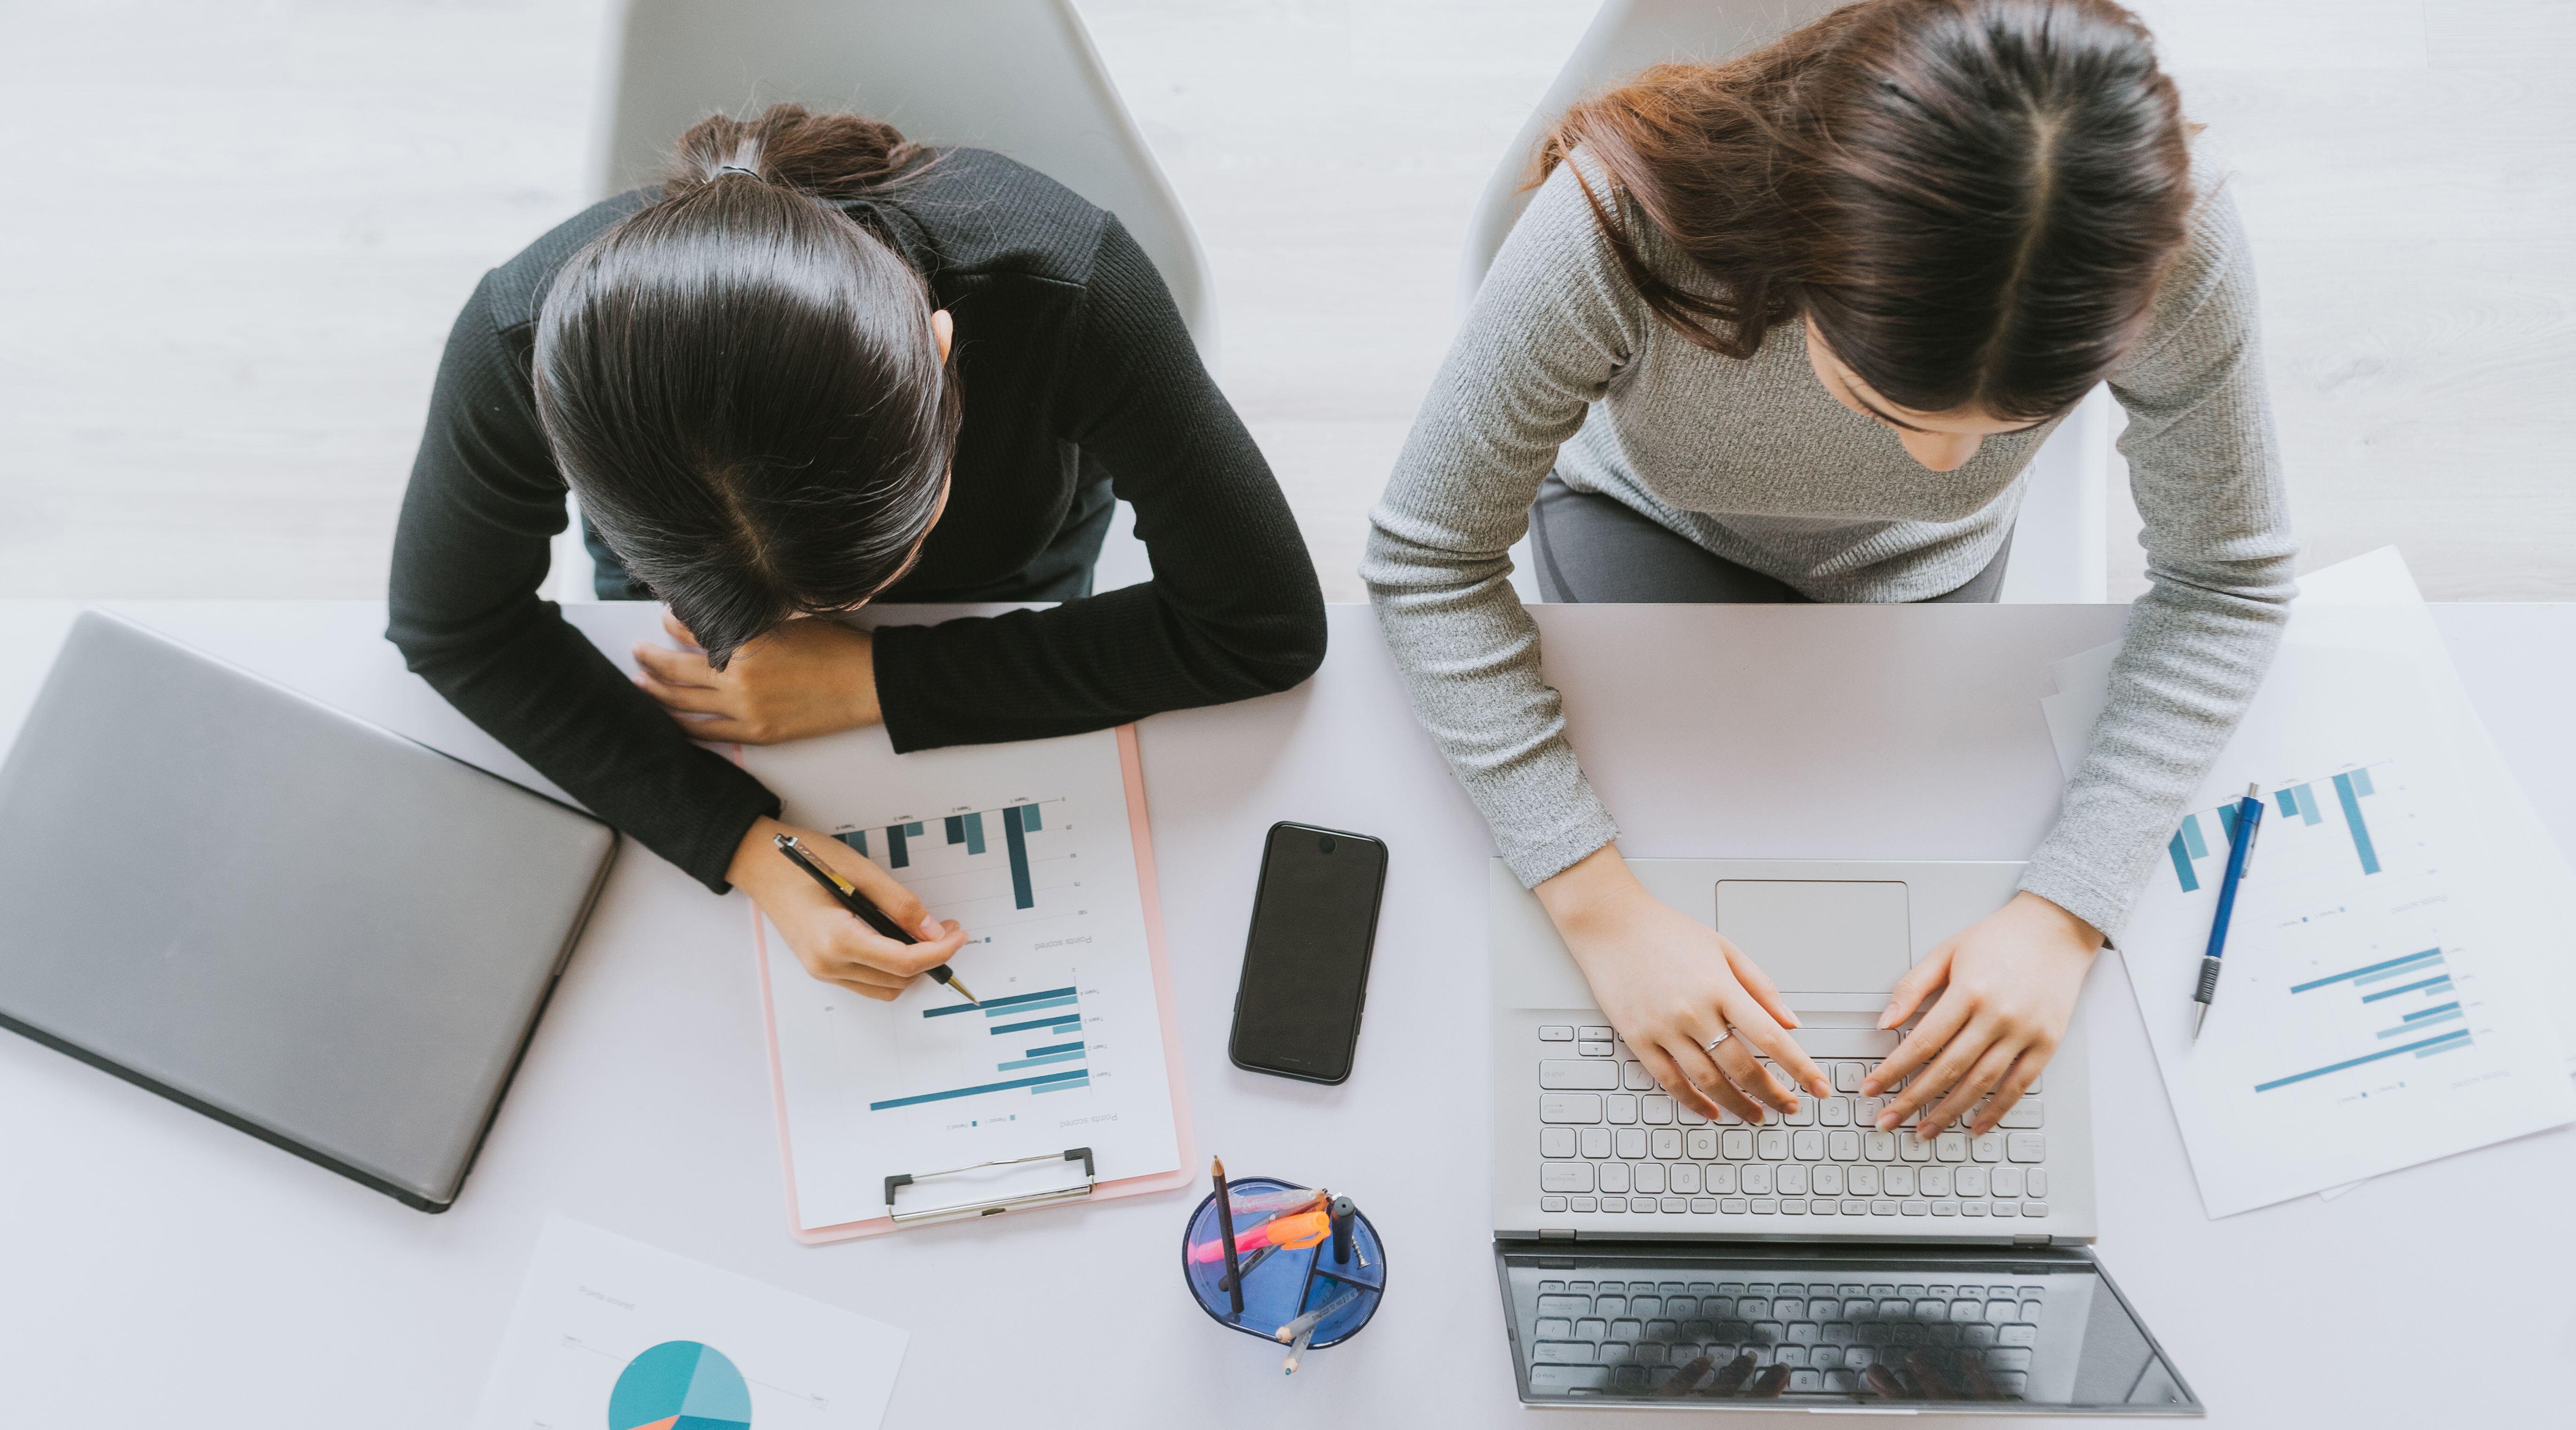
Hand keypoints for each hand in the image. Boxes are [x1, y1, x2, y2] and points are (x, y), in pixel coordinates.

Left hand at [633, 611, 878, 744]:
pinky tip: (669, 719)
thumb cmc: (834, 645)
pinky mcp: (757, 733)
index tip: (664, 617)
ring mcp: (745, 709)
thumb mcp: (787, 620)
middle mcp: (738, 677)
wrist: (867, 682)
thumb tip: (712, 620)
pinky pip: (707, 733)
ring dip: (656, 692)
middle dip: (651, 658)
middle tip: (637, 650)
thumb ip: (746, 622)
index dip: (672, 622)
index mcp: (746, 642)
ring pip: (684, 703)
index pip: (693, 629)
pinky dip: (683, 725)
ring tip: (640, 683)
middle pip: (677, 668)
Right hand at [728, 816, 967, 998]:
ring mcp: (822, 971)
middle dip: (929, 958)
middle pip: (898, 980)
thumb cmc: (803, 861)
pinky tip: (895, 940)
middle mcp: (828, 965)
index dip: (939, 951)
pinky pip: (867, 981)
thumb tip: (932, 930)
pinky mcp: (821, 968)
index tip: (959, 934)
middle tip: (944, 927)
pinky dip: (889, 968)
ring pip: (884, 987)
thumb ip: (899, 904)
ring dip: (910, 967)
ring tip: (922, 933)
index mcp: (837, 941)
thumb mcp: (859, 872)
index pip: (904, 962)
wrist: (759, 865)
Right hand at [1534, 846, 1829, 1121]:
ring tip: (1756, 1114)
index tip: (1818, 1087)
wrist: (1610, 924)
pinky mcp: (1638, 1039)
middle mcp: (1693, 1011)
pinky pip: (1670, 1081)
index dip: (1800, 1067)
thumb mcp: (1723, 948)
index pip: (1771, 1037)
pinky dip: (1693, 1102)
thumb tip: (1790, 1021)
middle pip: (1742, 1067)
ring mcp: (1663, 1029)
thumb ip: (1760, 986)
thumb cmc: (1666, 932)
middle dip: (1772, 1094)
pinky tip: (1711, 1110)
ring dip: (1738, 1105)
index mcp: (1720, 987)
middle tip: (1789, 1106)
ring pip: (1708, 1081)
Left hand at [1862, 891, 2100, 1137]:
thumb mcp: (1946, 951)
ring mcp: (2025, 1032)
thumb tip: (1884, 1022)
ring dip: (1949, 1113)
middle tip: (1887, 1120)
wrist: (2056, 929)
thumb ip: (1912, 987)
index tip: (1872, 1088)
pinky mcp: (2047, 1043)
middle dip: (1912, 1100)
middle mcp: (1998, 1015)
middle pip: (1947, 1070)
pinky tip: (1976, 1126)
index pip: (1922, 1042)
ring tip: (1924, 1131)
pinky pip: (2019, 1086)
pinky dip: (1996, 1111)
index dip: (1893, 1070)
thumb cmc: (1998, 938)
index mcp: (1969, 991)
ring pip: (1981, 1085)